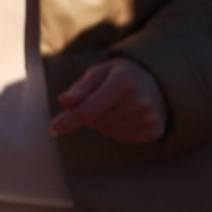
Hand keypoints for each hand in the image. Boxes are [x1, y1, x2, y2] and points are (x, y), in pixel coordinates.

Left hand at [49, 57, 167, 143]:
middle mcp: (140, 99)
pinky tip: (130, 117)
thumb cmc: (122, 74)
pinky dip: (121, 131)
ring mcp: (150, 116)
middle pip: (97, 123)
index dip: (69, 120)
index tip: (53, 128)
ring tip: (120, 107)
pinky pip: (123, 139)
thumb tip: (64, 101)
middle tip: (106, 101)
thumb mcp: (100, 72)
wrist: (158, 79)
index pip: (89, 109)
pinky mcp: (155, 129)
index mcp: (124, 81)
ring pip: (109, 132)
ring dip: (107, 124)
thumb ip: (81, 88)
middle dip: (94, 115)